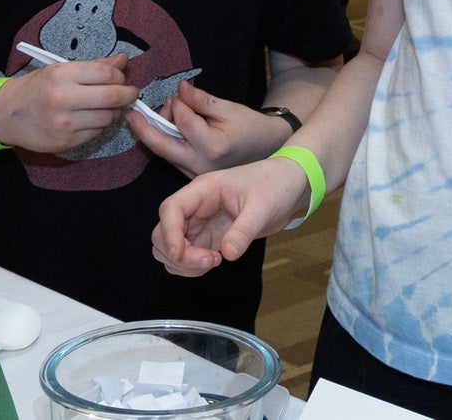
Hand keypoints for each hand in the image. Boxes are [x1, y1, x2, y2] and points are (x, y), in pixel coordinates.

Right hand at [0, 57, 137, 152]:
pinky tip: (90, 118)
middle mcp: (62, 99)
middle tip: (130, 93)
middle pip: (113, 96)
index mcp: (62, 75)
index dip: (120, 75)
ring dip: (113, 111)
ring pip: (108, 117)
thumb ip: (95, 65)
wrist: (4, 115)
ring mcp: (64, 123)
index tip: (121, 77)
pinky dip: (100, 124)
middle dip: (128, 94)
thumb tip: (124, 60)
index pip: (107, 73)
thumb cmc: (36, 88)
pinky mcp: (65, 142)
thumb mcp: (61, 69)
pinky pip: (96, 132)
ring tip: (105, 106)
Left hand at [126, 83, 287, 175]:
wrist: (265, 148)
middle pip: (162, 146)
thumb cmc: (250, 126)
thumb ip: (201, 100)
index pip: (184, 121)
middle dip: (144, 128)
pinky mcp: (191, 176)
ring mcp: (194, 173)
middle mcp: (200, 164)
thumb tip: (179, 89)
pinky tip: (162, 128)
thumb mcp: (228, 108)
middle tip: (131, 113)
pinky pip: (171, 158)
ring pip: (164, 153)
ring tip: (158, 114)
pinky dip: (164, 142)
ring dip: (155, 133)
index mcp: (213, 146)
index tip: (182, 92)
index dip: (179, 103)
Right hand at [150, 155, 312, 276]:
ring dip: (183, 263)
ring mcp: (199, 223)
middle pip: (163, 232)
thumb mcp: (263, 206)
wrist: (289, 186)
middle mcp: (196, 207)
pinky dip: (192, 266)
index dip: (169, 233)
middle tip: (210, 262)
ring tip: (215, 262)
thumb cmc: (276, 185)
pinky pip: (186, 256)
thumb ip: (244, 230)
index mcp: (204, 189)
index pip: (170, 209)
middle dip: (178, 254)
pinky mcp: (207, 237)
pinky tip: (216, 261)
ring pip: (170, 248)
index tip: (180, 253)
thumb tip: (227, 254)